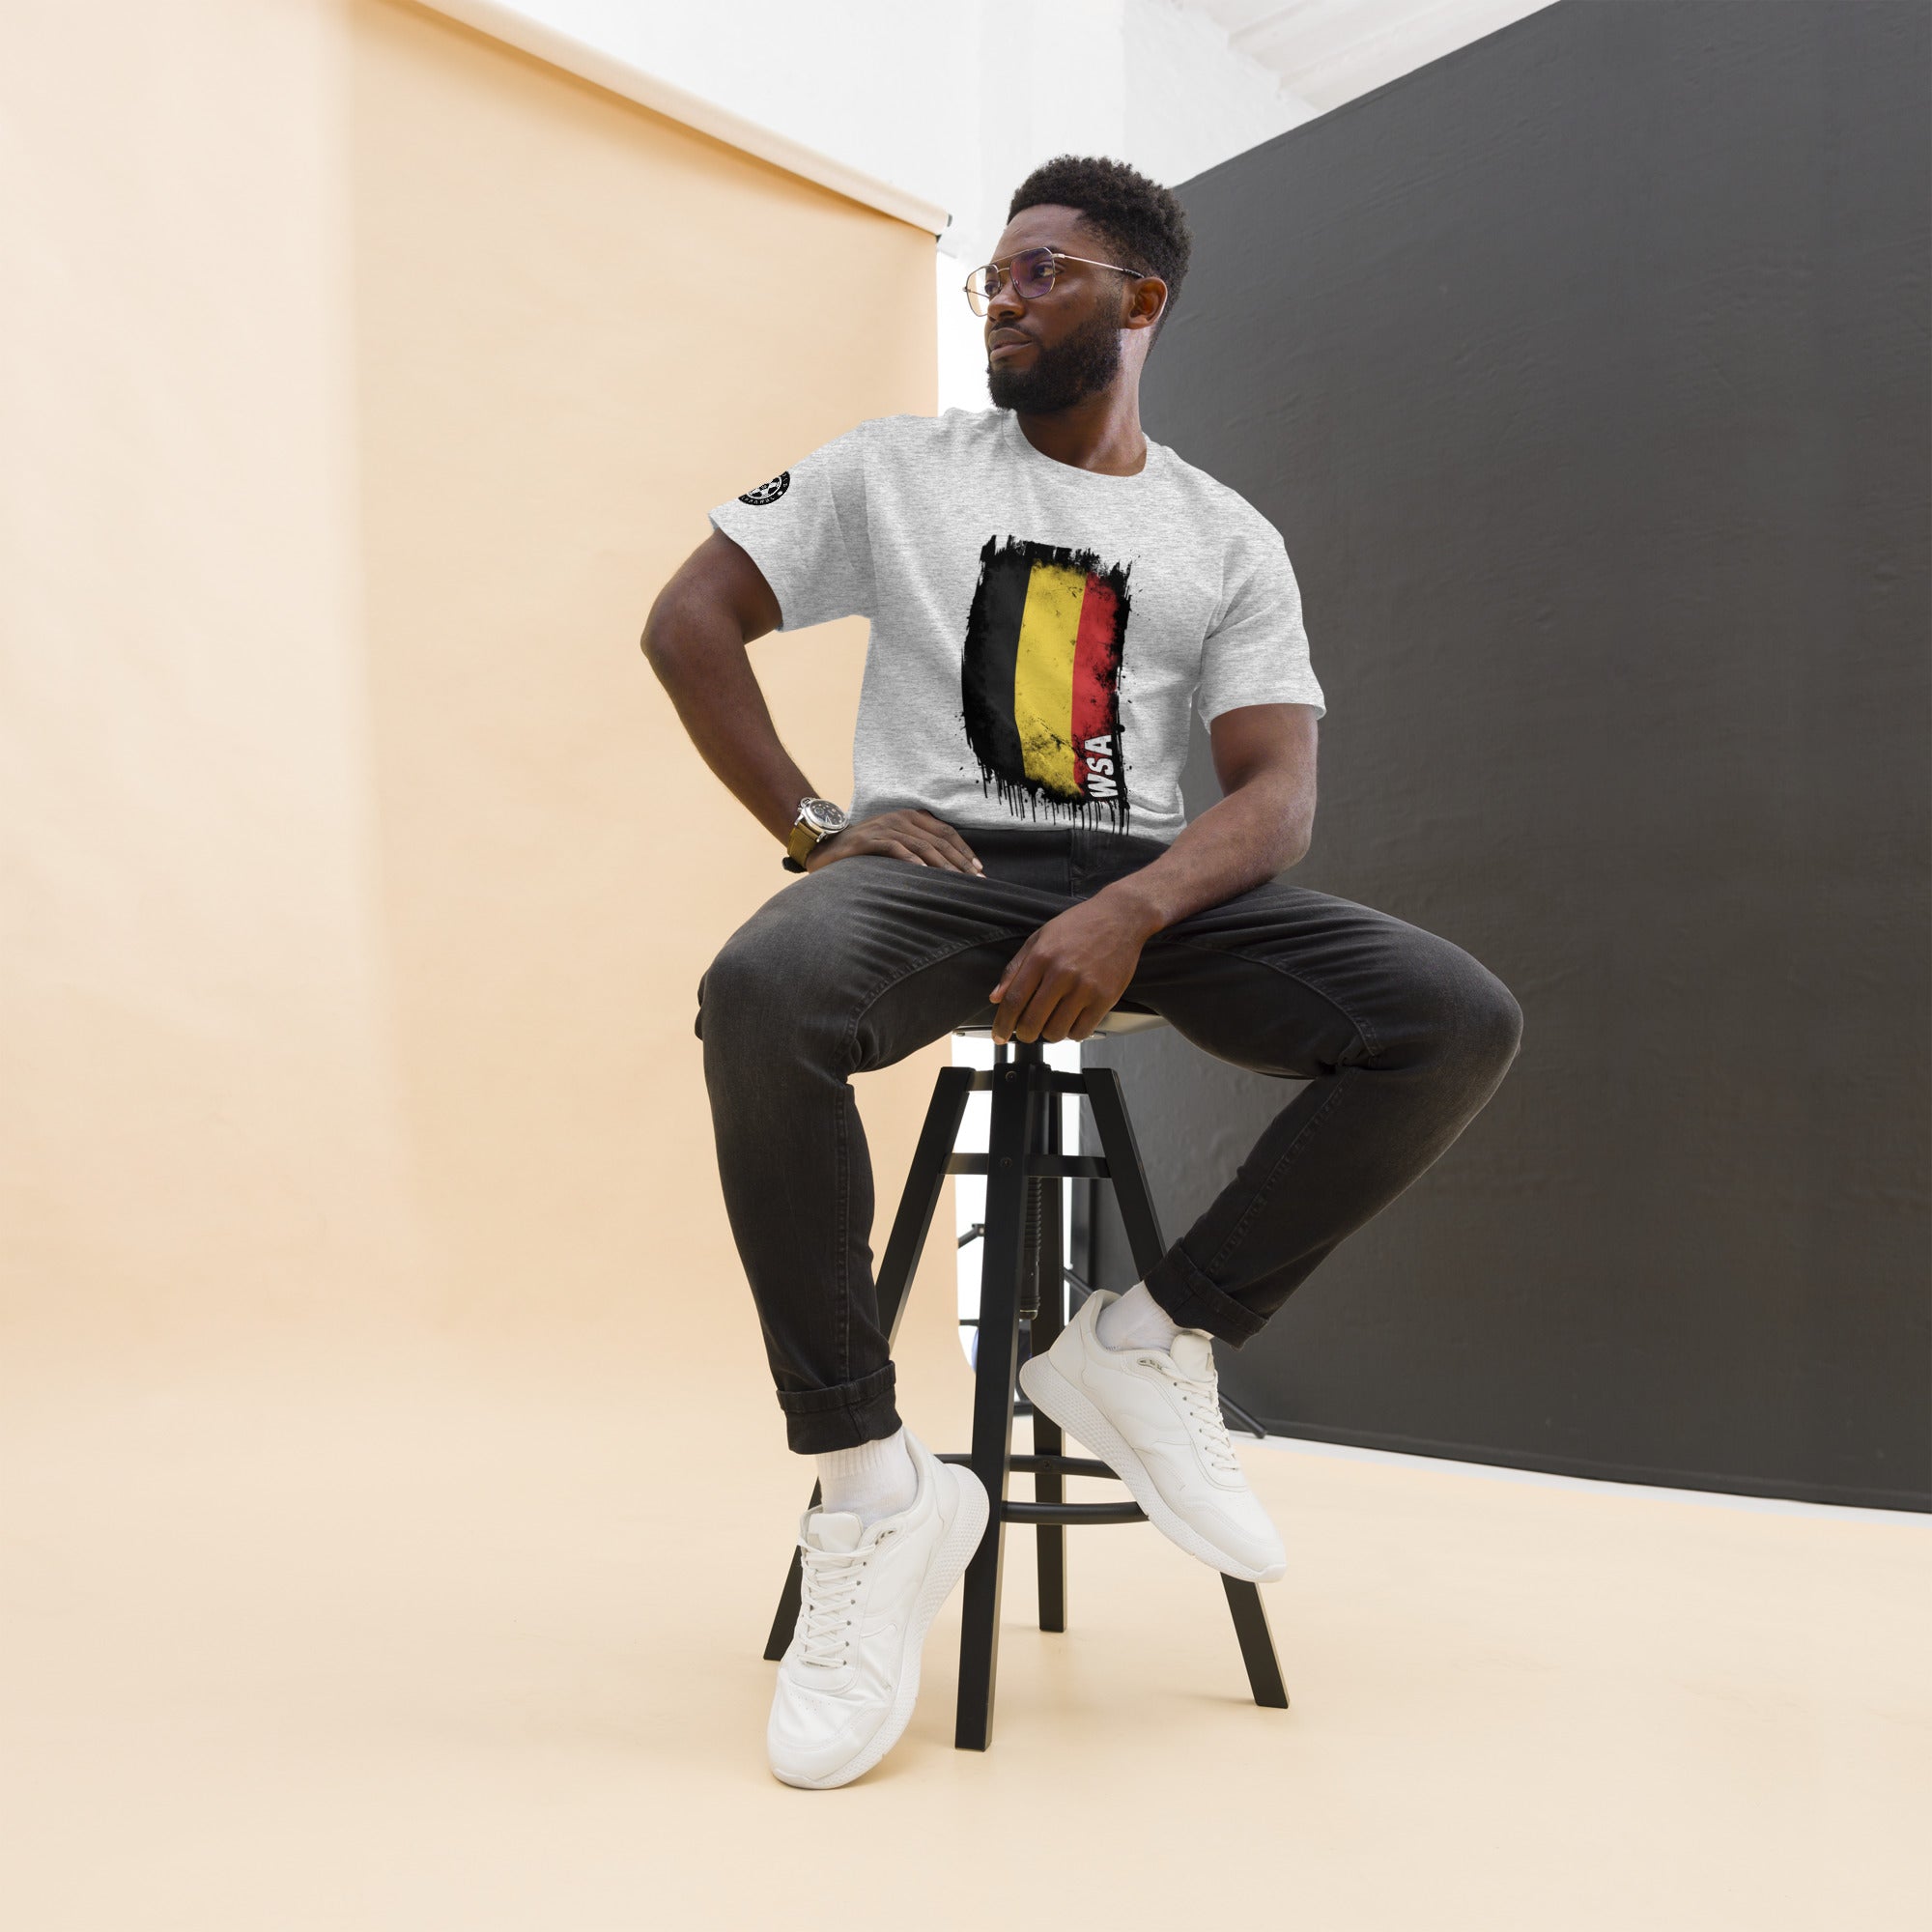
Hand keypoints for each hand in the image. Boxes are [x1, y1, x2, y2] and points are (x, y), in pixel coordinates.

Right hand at [804, 809, 983, 874]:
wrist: (825, 845)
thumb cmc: (863, 850)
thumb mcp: (894, 843)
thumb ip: (916, 847)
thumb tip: (947, 868)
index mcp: (910, 816)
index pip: (945, 831)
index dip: (964, 850)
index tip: (979, 869)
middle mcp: (900, 818)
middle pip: (938, 840)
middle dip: (960, 862)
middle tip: (975, 881)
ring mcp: (884, 827)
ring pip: (922, 845)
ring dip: (943, 866)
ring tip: (957, 882)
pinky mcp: (869, 840)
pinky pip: (896, 849)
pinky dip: (912, 862)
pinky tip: (925, 875)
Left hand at [988, 893, 1153, 1043]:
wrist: (1120, 917)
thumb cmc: (1080, 925)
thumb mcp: (1040, 937)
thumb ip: (1015, 968)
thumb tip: (996, 997)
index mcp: (1041, 957)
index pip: (1014, 1000)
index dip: (1003, 1024)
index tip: (999, 1035)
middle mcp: (1062, 973)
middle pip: (1032, 1022)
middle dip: (1024, 1034)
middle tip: (1026, 1032)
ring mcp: (1085, 987)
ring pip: (1056, 1031)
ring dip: (1049, 1033)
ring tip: (1052, 1022)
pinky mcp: (1105, 997)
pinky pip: (1082, 1031)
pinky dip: (1072, 1033)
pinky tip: (1072, 1020)